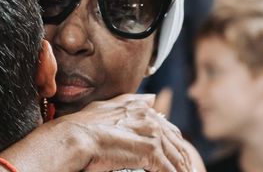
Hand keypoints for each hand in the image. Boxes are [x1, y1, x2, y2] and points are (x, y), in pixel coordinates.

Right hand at [59, 94, 193, 171]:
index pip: (166, 127)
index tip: (178, 156)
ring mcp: (150, 134)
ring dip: (180, 168)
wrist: (75, 138)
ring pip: (174, 156)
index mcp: (139, 108)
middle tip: (186, 169)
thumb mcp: (106, 106)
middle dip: (182, 158)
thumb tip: (151, 97)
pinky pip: (168, 168)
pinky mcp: (150, 151)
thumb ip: (129, 102)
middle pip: (175, 142)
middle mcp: (148, 118)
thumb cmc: (83, 125)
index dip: (174, 143)